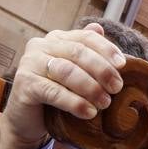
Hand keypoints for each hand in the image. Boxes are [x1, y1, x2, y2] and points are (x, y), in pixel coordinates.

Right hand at [0, 23, 124, 148]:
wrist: (27, 119)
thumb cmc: (54, 94)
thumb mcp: (73, 73)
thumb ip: (85, 53)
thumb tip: (100, 28)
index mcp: (56, 39)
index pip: (85, 37)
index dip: (106, 49)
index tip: (123, 64)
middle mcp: (40, 46)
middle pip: (78, 52)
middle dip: (102, 70)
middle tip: (117, 88)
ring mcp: (30, 63)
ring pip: (66, 71)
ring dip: (90, 87)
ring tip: (105, 102)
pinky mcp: (24, 84)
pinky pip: (53, 92)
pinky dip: (74, 102)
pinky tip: (88, 112)